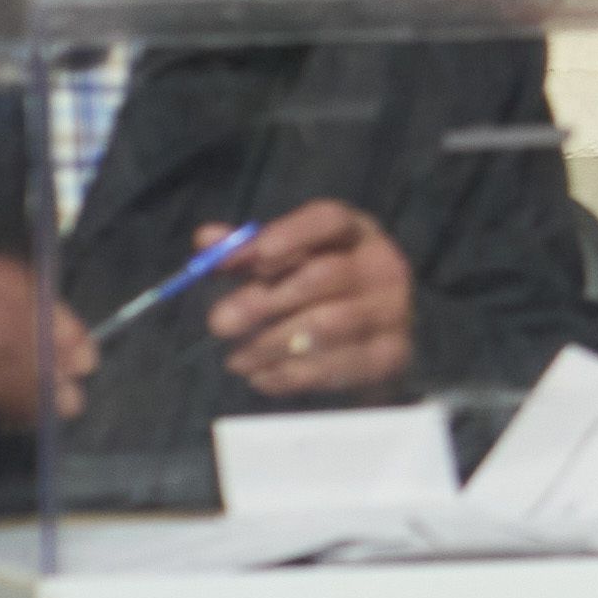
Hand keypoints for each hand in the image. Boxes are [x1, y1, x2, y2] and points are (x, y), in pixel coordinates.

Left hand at [203, 201, 411, 400]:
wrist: (374, 339)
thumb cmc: (320, 292)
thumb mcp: (285, 264)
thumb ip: (246, 251)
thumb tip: (205, 239)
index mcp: (355, 233)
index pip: (329, 220)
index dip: (292, 234)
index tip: (255, 255)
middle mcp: (383, 266)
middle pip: (325, 276)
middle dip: (265, 301)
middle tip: (219, 323)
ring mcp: (393, 312)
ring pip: (327, 326)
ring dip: (271, 345)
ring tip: (235, 360)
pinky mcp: (392, 355)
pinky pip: (337, 367)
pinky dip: (291, 375)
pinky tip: (262, 378)